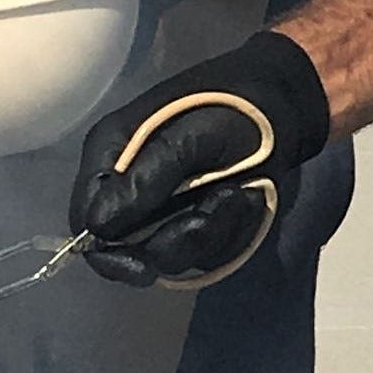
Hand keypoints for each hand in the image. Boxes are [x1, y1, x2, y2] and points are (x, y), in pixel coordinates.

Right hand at [69, 32, 330, 287]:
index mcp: (112, 155)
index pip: (86, 217)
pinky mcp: (195, 224)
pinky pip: (205, 252)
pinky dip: (230, 231)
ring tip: (235, 193)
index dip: (106, 251)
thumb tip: (98, 227)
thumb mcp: (190, 136)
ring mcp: (164, 210)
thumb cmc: (233, 108)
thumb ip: (146, 179)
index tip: (142, 267)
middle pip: (129, 248)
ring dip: (211, 231)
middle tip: (215, 209)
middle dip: (176, 238)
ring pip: (173, 255)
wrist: (286, 105)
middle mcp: (130, 187)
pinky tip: (244, 199)